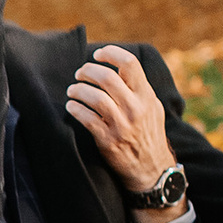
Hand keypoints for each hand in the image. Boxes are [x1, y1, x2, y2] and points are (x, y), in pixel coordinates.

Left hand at [65, 47, 181, 222]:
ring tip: (72, 90)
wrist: (151, 169)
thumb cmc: (148, 133)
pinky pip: (86, 118)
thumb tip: (117, 66)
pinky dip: (75, 109)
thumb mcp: (152, 107)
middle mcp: (135, 108)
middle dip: (88, 71)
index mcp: (146, 95)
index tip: (98, 55)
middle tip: (80, 73)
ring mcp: (122, 125)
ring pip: (95, 97)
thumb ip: (138, 88)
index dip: (110, 53)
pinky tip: (70, 106)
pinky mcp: (108, 140)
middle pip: (107, 77)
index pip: (130, 63)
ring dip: (78, 90)